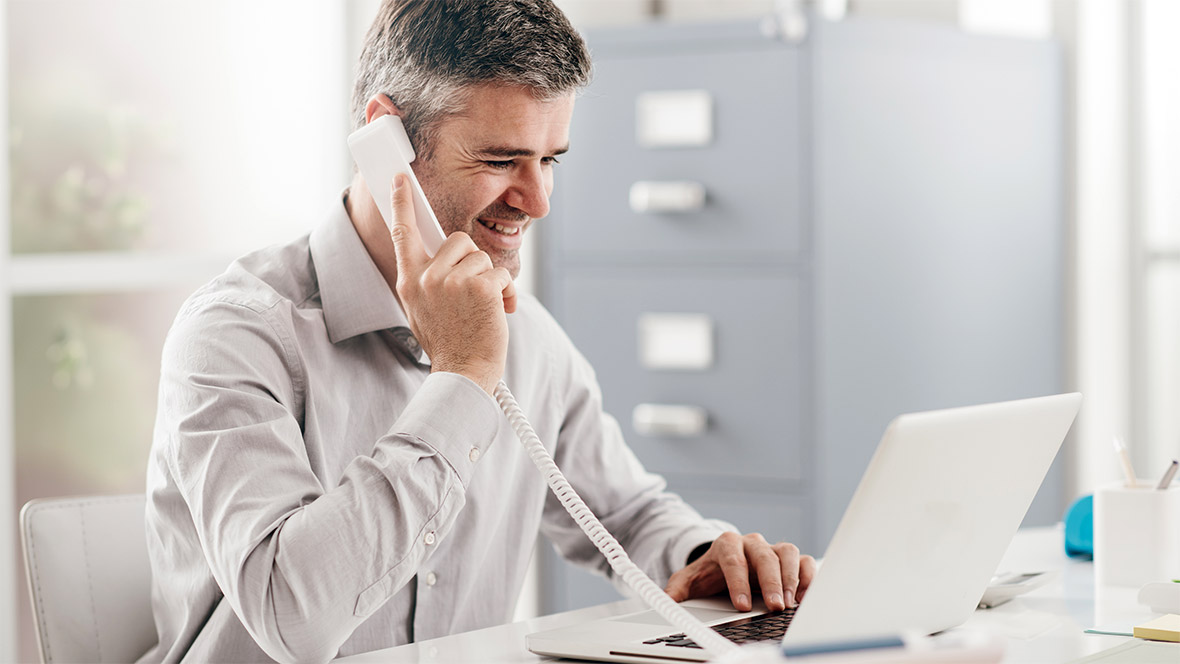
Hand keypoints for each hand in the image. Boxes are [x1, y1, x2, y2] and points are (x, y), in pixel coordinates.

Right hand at [388, 173, 516, 394]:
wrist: (463, 372)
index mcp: (409, 281)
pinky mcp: (479, 286)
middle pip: (457, 240)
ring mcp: (452, 281)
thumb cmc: (449, 343)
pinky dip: (506, 291)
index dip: (402, 203)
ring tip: (482, 308)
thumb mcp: (423, 309)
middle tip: (472, 292)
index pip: (402, 233)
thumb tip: (448, 255)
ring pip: (481, 257)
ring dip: (489, 280)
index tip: (401, 178)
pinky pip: (500, 272)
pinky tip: (498, 311)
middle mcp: (426, 277)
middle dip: (472, 261)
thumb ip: (429, 279)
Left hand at [664, 532, 815, 611]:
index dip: (738, 582)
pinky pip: (805, 561)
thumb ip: (676, 591)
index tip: (741, 605)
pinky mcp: (788, 559)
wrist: (723, 565)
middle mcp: (751, 543)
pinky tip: (804, 598)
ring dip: (790, 578)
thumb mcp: (689, 581)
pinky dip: (808, 576)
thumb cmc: (709, 574)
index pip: (733, 560)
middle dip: (770, 582)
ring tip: (789, 603)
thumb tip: (666, 601)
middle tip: (773, 607)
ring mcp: (772, 549)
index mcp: (726, 544)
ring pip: (787, 553)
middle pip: (764, 556)